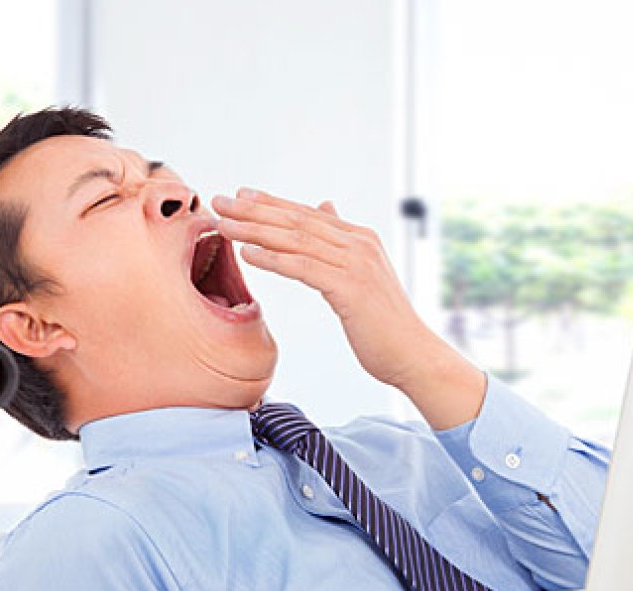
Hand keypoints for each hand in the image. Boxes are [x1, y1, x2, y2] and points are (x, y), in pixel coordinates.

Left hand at [212, 188, 484, 426]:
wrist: (412, 354)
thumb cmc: (382, 322)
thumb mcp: (361, 273)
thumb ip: (341, 242)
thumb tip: (325, 207)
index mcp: (360, 238)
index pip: (306, 214)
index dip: (271, 203)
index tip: (239, 196)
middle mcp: (359, 244)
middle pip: (297, 221)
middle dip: (254, 210)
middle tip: (219, 202)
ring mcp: (356, 264)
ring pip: (296, 240)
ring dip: (255, 231)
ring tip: (225, 225)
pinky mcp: (350, 288)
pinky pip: (303, 267)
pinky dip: (274, 259)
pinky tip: (248, 254)